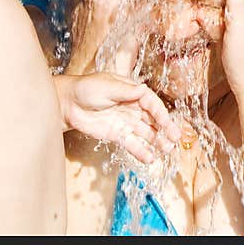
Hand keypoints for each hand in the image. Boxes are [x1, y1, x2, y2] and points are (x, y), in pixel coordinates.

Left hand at [59, 72, 181, 163]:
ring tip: (167, 150)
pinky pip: (131, 144)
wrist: (67, 104)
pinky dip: (141, 151)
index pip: (150, 102)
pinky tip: (150, 158)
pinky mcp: (116, 134)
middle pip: (152, 119)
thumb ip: (125, 90)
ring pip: (145, 132)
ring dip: (157, 140)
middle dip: (165, 128)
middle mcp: (131, 107)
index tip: (167, 122)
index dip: (160, 112)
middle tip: (176, 138)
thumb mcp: (106, 86)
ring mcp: (125, 122)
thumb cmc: (85, 89)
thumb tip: (143, 89)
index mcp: (131, 92)